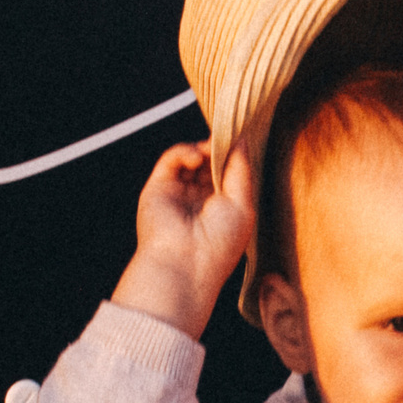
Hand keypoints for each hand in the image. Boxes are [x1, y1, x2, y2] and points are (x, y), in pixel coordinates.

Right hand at [111, 142, 254, 338]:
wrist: (186, 263)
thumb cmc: (219, 242)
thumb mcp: (243, 203)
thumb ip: (241, 169)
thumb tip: (242, 140)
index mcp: (222, 208)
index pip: (228, 174)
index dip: (234, 156)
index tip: (242, 139)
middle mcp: (199, 201)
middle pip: (210, 163)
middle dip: (219, 149)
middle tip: (227, 138)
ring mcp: (178, 194)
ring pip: (190, 159)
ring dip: (202, 149)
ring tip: (210, 152)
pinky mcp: (159, 188)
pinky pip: (171, 160)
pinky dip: (184, 152)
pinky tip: (195, 158)